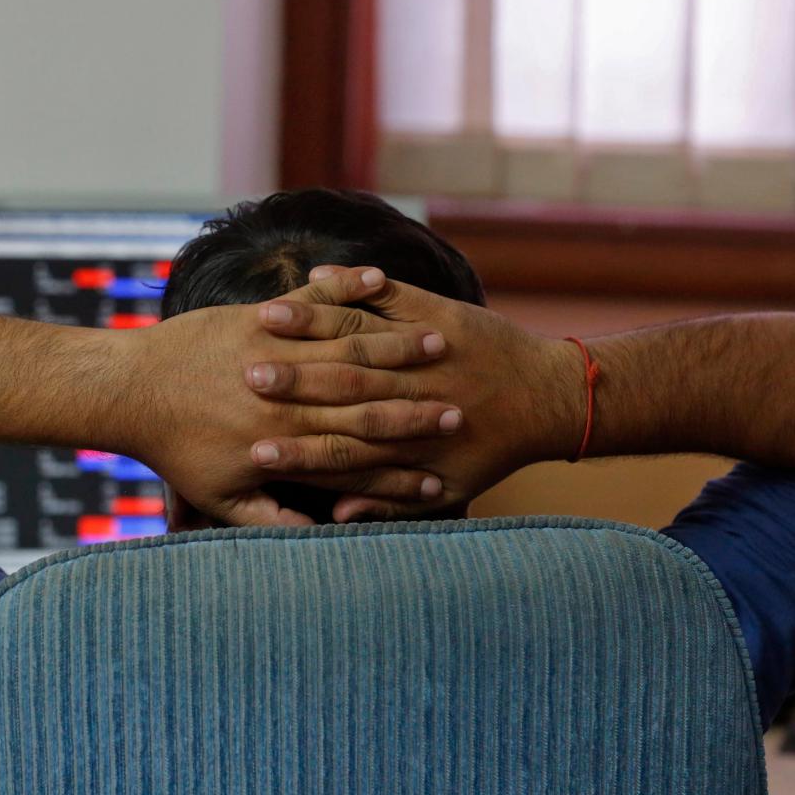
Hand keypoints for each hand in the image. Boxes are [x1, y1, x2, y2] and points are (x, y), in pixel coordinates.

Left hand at [123, 267, 465, 525]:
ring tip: (441, 342)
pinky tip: (381, 280)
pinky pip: (314, 300)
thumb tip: (324, 536)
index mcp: (287, 441)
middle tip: (464, 404)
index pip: (360, 453)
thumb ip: (274, 519)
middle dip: (419, 404)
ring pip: (349, 347)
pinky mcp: (260, 318)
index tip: (444, 466)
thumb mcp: (222, 498)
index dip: (406, 459)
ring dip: (398, 346)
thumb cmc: (175, 449)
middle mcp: (289, 397)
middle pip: (368, 399)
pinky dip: (348, 288)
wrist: (130, 391)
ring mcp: (276, 351)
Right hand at [244, 267, 578, 521]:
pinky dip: (351, 284)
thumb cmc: (494, 447)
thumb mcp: (450, 487)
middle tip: (244, 376)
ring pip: (356, 335)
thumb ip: (390, 503)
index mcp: (406, 439)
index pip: (338, 448)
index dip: (293, 450)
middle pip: (336, 385)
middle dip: (288, 380)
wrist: (550, 398)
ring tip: (265, 319)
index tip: (252, 448)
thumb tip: (338, 520)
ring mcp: (422, 347)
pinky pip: (389, 293)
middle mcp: (410, 391)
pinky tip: (314, 274)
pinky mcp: (436, 312)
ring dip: (309, 324)